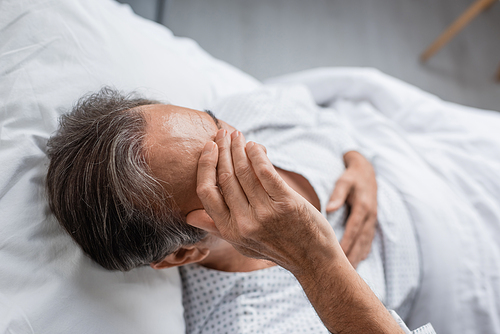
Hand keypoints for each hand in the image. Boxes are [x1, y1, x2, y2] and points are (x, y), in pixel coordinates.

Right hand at [196, 132, 403, 333]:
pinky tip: (255, 145)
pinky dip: (258, 155)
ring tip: (237, 135)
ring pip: (244, 172)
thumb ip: (217, 228)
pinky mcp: (286, 203)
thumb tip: (190, 216)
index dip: (205, 166)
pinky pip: (266, 172)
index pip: (207, 192)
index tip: (209, 148)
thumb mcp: (243, 244)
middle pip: (225, 177)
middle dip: (222, 150)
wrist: (313, 259)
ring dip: (239, 148)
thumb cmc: (277, 248)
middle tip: (222, 132)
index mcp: (230, 231)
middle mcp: (244, 222)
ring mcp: (265, 213)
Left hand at [326, 151, 376, 267]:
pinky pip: (367, 240)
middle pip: (360, 242)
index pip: (353, 230)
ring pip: (365, 243)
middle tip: (342, 275)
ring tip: (348, 274)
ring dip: (357, 258)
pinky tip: (357, 262)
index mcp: (363, 208)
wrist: (366, 170)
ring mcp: (372, 220)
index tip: (336, 258)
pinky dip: (362, 251)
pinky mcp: (371, 222)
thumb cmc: (351, 176)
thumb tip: (329, 209)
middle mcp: (369, 217)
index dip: (345, 245)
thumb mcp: (344, 181)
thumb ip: (337, 194)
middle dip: (352, 258)